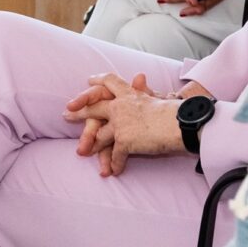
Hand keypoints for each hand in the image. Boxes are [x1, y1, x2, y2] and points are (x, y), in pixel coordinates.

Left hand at [67, 72, 184, 174]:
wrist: (181, 124)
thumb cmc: (175, 113)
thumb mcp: (157, 98)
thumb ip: (144, 91)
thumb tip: (139, 75)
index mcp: (130, 94)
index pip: (110, 81)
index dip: (98, 81)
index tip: (88, 81)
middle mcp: (120, 107)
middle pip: (94, 108)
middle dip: (79, 112)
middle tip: (66, 115)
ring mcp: (120, 124)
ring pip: (100, 135)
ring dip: (92, 146)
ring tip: (82, 152)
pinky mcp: (124, 141)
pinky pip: (116, 154)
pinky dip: (114, 163)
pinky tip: (112, 171)